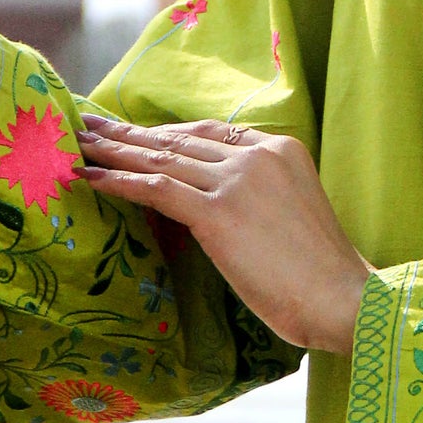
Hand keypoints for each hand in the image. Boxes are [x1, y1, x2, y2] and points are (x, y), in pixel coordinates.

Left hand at [76, 115, 371, 353]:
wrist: (343, 298)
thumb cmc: (323, 274)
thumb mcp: (293, 216)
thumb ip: (258, 198)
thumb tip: (213, 208)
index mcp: (281, 150)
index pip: (211, 134)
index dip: (167, 133)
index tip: (135, 134)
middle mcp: (258, 155)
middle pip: (181, 138)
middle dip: (131, 132)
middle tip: (90, 124)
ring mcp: (238, 180)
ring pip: (163, 156)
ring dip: (114, 150)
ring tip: (79, 144)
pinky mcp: (219, 211)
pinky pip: (157, 188)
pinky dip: (119, 181)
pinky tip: (90, 179)